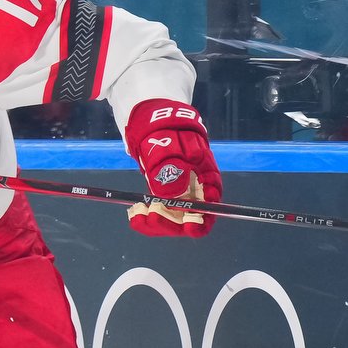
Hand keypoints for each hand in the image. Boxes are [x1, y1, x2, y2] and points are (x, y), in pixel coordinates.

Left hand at [123, 98, 221, 238]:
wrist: (153, 123)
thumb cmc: (168, 130)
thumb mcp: (170, 144)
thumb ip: (172, 165)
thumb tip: (173, 193)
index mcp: (207, 178)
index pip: (212, 207)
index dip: (202, 221)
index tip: (188, 223)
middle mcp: (196, 191)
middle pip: (191, 219)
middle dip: (172, 223)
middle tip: (152, 216)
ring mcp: (180, 195)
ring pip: (173, 219)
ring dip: (156, 223)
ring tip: (137, 215)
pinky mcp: (165, 196)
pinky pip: (159, 212)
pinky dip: (147, 216)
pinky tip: (135, 213)